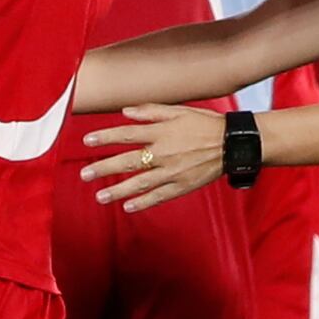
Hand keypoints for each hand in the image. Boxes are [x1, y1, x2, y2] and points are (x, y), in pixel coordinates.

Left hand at [80, 104, 227, 210]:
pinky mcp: (182, 186)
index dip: (105, 138)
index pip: (126, 135)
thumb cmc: (205, 124)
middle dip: (104, 168)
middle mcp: (164, 153)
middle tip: (84, 175)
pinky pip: (159, 196)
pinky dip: (143, 202)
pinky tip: (128, 207)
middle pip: (128, 162)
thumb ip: (151, 111)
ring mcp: (172, 172)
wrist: (233, 144)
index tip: (86, 141)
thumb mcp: (179, 111)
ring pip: (140, 183)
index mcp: (161, 133)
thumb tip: (125, 111)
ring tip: (100, 197)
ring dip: (118, 191)